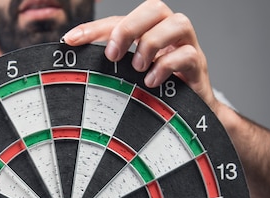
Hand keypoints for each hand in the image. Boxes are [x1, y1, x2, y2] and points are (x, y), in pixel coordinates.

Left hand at [63, 0, 217, 111]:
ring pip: (178, 23)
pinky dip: (166, 66)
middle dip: (129, 28)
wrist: (193, 116)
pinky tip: (151, 82)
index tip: (71, 40)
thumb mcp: (130, 80)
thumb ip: (111, 70)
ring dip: (151, 43)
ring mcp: (187, 47)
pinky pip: (188, 54)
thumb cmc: (158, 93)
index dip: (95, 28)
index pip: (120, 20)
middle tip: (112, 54)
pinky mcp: (198, 67)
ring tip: (137, 68)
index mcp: (148, 32)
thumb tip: (77, 70)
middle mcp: (169, 33)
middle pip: (154, 8)